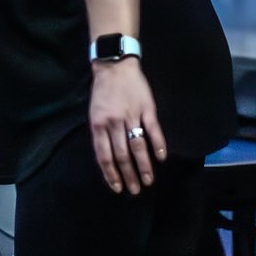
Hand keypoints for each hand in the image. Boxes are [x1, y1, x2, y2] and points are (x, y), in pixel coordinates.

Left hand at [88, 59, 165, 194]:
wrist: (115, 65)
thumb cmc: (103, 91)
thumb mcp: (94, 113)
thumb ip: (100, 134)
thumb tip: (107, 159)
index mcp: (98, 125)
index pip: (104, 156)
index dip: (111, 174)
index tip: (117, 187)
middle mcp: (114, 123)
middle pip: (122, 155)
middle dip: (129, 175)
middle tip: (135, 190)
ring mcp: (131, 115)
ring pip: (138, 146)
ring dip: (144, 166)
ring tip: (148, 180)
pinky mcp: (146, 108)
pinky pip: (153, 130)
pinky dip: (158, 145)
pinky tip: (161, 157)